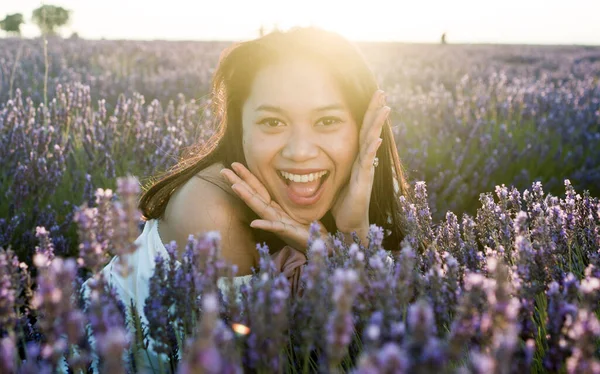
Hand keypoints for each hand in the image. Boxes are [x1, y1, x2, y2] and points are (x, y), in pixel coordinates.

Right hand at [220, 162, 328, 252]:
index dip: (247, 176)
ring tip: (235, 187)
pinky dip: (265, 225)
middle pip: (253, 195)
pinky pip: (276, 228)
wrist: (317, 243)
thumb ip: (285, 198)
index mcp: (274, 207)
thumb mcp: (295, 209)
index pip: (258, 188)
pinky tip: (254, 223)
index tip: (234, 164)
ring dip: (248, 197)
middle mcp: (272, 214)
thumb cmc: (306, 226)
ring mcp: (278, 223)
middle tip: (223, 171)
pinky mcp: (288, 232)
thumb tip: (282, 180)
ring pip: (260, 208)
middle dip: (238, 182)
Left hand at [331, 90, 389, 240]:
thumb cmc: (341, 203)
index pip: (361, 130)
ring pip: (372, 143)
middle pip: (369, 131)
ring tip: (385, 108)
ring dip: (377, 125)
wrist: (348, 224)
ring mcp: (365, 171)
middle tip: (382, 92)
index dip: (366, 113)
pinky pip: (367, 163)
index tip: (372, 95)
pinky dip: (372, 150)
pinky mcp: (363, 182)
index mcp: (355, 158)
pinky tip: (377, 138)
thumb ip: (331, 164)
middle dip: (375, 111)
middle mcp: (363, 161)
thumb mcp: (335, 178)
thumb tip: (319, 154)